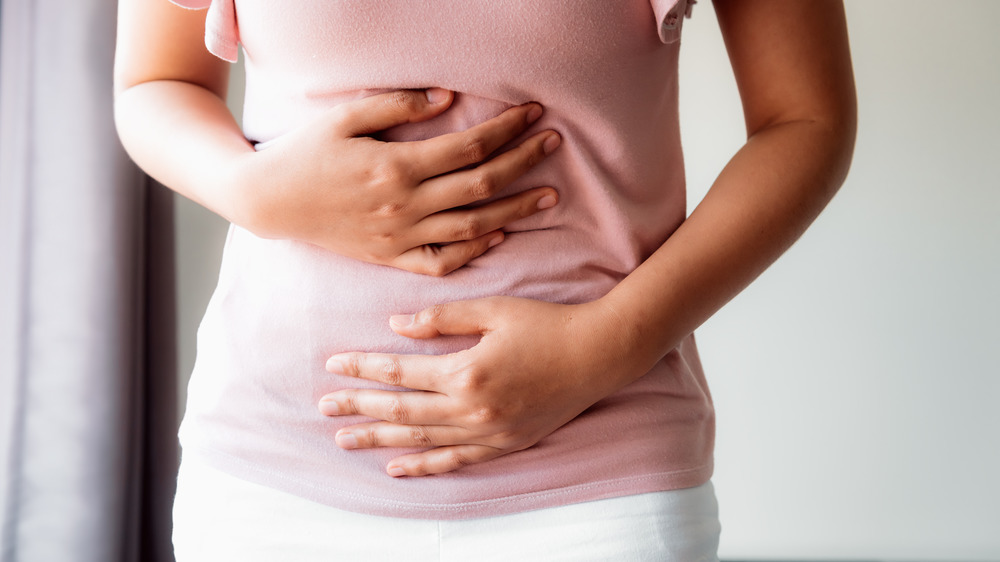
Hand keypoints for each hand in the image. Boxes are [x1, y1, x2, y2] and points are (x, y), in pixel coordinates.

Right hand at [229, 89, 560, 275]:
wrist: (268, 202)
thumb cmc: (305, 153)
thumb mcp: (344, 118)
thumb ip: (396, 107)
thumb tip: (447, 98)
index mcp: (395, 167)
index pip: (468, 147)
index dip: (506, 130)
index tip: (533, 114)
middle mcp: (404, 206)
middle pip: (480, 186)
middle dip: (523, 163)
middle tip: (553, 144)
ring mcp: (400, 237)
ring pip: (471, 227)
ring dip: (514, 211)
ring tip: (549, 196)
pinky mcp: (391, 258)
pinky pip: (443, 261)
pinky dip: (474, 250)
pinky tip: (499, 234)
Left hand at [318, 297, 652, 476]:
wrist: (597, 355)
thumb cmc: (546, 324)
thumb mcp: (492, 310)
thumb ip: (441, 319)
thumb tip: (395, 325)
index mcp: (466, 371)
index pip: (400, 372)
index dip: (363, 369)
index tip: (333, 365)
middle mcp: (472, 408)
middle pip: (402, 410)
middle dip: (359, 407)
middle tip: (324, 406)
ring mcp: (489, 432)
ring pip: (421, 439)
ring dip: (380, 439)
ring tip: (344, 439)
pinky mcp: (504, 444)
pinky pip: (456, 461)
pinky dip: (424, 465)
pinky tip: (396, 466)